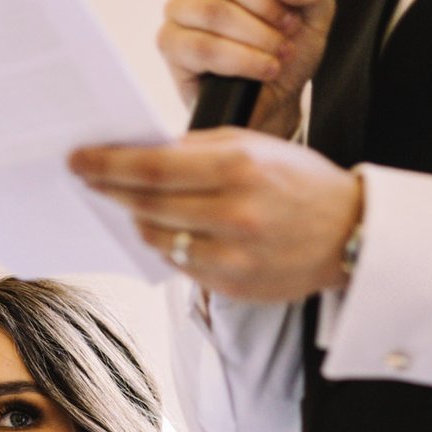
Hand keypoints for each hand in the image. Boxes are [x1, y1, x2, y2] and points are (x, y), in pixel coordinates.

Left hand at [69, 129, 361, 302]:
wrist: (352, 234)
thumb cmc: (300, 183)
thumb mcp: (257, 147)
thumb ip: (200, 149)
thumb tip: (141, 151)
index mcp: (239, 167)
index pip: (154, 168)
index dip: (109, 165)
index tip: (79, 159)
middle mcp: (234, 213)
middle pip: (148, 204)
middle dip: (110, 190)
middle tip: (86, 179)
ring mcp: (232, 255)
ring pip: (158, 237)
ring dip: (137, 219)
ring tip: (130, 204)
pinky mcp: (232, 285)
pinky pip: (179, 264)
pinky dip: (167, 244)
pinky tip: (167, 229)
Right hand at [158, 0, 334, 135]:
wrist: (277, 99)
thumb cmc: (289, 48)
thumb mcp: (316, 13)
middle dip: (263, 1)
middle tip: (289, 26)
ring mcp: (181, 12)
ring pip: (212, 11)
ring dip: (255, 34)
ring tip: (280, 53)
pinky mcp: (172, 47)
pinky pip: (202, 47)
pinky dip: (241, 59)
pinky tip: (264, 69)